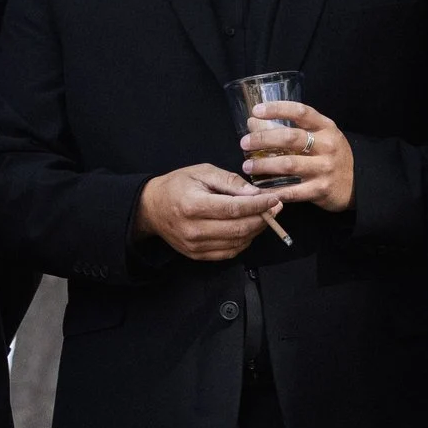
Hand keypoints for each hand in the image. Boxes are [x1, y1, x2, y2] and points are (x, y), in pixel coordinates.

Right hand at [134, 163, 279, 261]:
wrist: (151, 208)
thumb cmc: (176, 186)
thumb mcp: (201, 172)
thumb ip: (229, 181)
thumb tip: (254, 192)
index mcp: (194, 205)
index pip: (234, 208)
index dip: (259, 205)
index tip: (275, 199)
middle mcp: (194, 229)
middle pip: (239, 229)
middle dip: (263, 218)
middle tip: (276, 207)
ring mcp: (196, 246)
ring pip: (238, 242)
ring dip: (256, 230)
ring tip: (263, 216)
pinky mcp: (198, 255)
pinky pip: (229, 252)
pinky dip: (244, 241)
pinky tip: (248, 228)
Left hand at [241, 101, 352, 212]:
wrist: (357, 184)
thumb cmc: (331, 155)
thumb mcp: (318, 136)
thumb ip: (289, 128)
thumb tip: (253, 121)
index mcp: (325, 127)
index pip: (301, 111)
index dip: (277, 109)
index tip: (256, 110)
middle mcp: (327, 145)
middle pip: (290, 138)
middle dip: (263, 139)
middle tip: (244, 142)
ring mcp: (325, 168)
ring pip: (288, 164)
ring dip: (264, 165)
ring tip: (247, 165)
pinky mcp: (321, 189)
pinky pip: (292, 191)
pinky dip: (273, 191)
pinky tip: (259, 190)